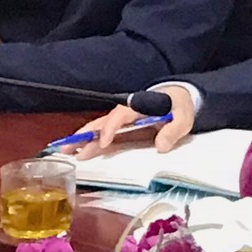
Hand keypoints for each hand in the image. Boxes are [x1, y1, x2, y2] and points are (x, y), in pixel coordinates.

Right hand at [74, 86, 196, 155]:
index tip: (104, 142)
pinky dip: (92, 143)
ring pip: (100, 128)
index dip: (111, 128)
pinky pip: (106, 136)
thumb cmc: (180, 106)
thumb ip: (174, 130)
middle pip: (103, 122)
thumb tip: (161, 146)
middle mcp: (127, 113)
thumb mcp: (183, 117)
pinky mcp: (124, 130)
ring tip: (67, 151)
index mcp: (140, 106)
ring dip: (84, 139)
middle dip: (87, 134)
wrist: (180, 99)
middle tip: (69, 147)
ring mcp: (124, 121)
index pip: (121, 115)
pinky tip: (80, 152)